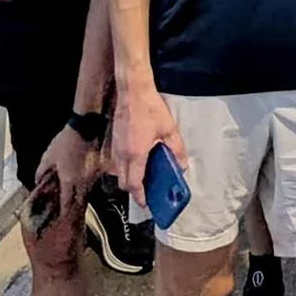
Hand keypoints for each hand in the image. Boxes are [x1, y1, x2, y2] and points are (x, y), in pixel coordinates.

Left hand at [30, 123, 101, 231]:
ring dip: (81, 197)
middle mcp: (83, 181)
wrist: (86, 126)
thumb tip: (38, 182)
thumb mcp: (48, 156)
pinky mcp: (99, 168)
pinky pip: (92, 181)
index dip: (63, 211)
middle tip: (69, 212)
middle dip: (74, 207)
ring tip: (75, 200)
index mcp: (69, 180)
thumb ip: (42, 171)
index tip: (60, 219)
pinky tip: (83, 184)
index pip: (67, 202)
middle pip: (79, 200)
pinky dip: (86, 185)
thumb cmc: (65, 141)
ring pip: (87, 191)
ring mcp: (93, 175)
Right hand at [112, 81, 186, 206]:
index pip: (134, 184)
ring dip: (128, 179)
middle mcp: (122, 155)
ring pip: (118, 173)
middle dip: (133, 190)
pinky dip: (124, 168)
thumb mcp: (169, 129)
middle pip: (123, 182)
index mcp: (136, 154)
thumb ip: (176, 149)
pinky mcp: (113, 141)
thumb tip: (182, 165)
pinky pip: (116, 162)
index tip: (147, 204)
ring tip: (143, 177)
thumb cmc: (150, 109)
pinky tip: (137, 161)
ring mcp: (115, 148)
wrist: (132, 91)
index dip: (140, 196)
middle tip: (147, 191)